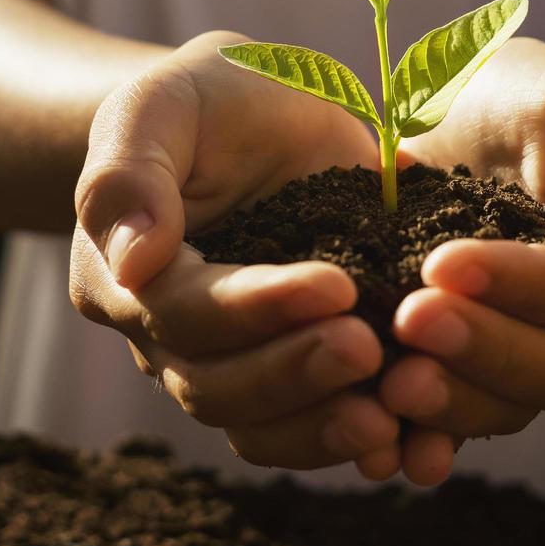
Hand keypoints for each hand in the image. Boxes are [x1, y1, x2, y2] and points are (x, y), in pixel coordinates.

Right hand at [69, 31, 401, 475]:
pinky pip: (312, 430)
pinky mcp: (293, 371)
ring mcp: (231, 364)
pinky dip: (362, 444)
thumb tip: (134, 263)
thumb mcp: (159, 105)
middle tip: (369, 350)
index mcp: (128, 278)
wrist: (255, 116)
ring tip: (391, 422)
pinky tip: (415, 446)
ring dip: (325, 430)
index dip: (257, 309)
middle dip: (296, 375)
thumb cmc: (205, 99)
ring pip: (261, 429)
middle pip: (219, 387)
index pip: (185, 313)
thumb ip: (129, 174)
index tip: (338, 285)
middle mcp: (170, 339)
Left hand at [381, 38, 544, 484]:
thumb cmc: (534, 100)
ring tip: (389, 384)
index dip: (523, 286)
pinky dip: (424, 440)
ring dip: (452, 405)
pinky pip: (462, 424)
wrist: (473, 120)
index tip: (444, 264)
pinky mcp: (479, 373)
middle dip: (482, 350)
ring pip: (511, 406)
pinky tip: (379, 448)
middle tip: (407, 321)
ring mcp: (541, 357)